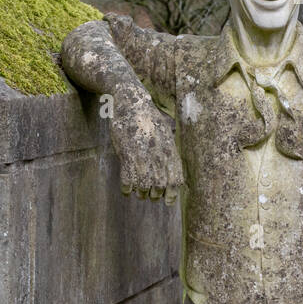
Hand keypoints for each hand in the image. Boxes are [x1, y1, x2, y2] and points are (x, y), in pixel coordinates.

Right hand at [108, 87, 183, 203]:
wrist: (132, 103)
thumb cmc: (149, 118)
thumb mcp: (165, 133)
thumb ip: (169, 152)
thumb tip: (173, 170)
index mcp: (170, 150)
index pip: (176, 179)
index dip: (172, 193)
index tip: (168, 200)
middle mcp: (158, 155)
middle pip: (160, 186)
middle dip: (155, 195)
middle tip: (150, 195)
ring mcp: (142, 155)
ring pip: (144, 186)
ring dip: (141, 193)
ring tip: (139, 192)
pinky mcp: (126, 154)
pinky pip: (127, 180)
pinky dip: (127, 188)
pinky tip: (126, 189)